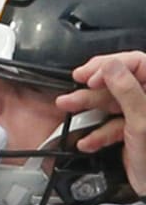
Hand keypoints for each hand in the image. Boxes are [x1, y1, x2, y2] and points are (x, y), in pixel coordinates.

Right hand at [62, 52, 145, 194]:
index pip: (135, 63)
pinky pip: (112, 126)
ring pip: (112, 104)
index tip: (90, 76)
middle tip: (75, 82)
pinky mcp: (133, 133)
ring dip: (88, 108)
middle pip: (119, 82)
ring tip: (66, 105)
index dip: (110, 65)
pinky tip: (88, 141)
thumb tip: (111, 66)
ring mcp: (141, 117)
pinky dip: (97, 134)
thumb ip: (127, 90)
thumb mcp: (141, 121)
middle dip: (93, 86)